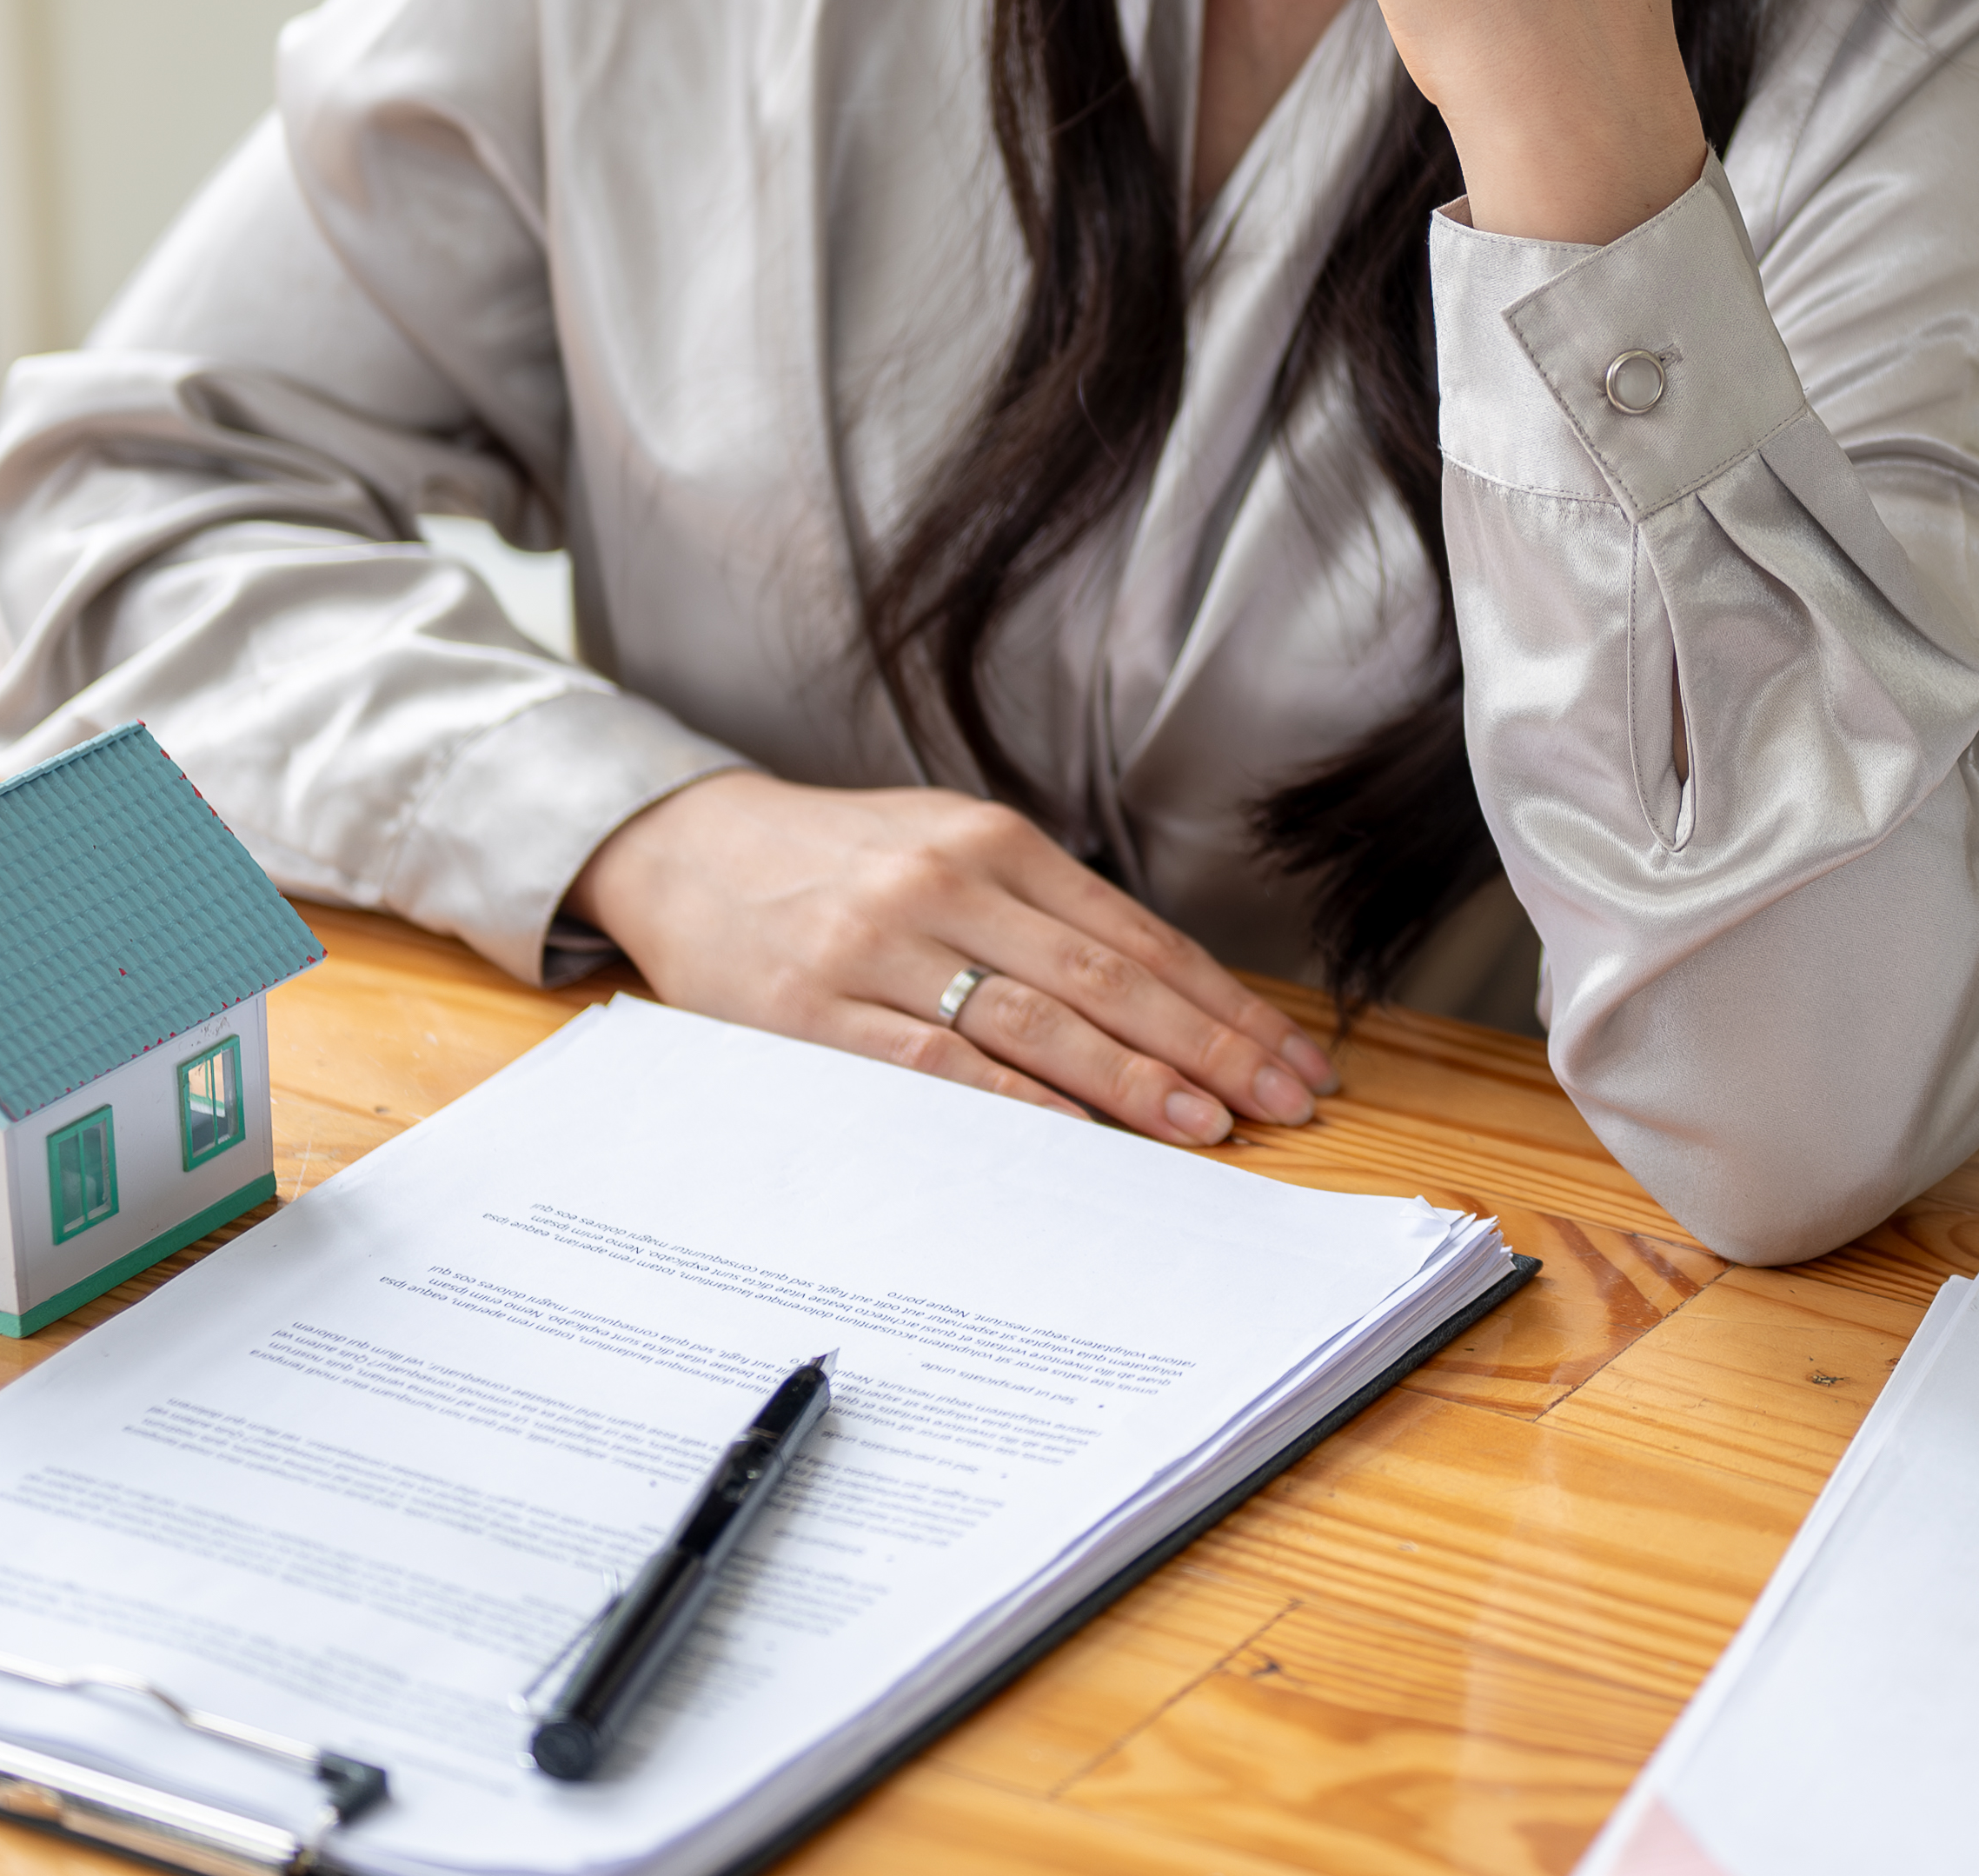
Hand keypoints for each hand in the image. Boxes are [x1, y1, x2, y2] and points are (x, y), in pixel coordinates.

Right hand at [566, 771, 1337, 1140]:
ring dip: (1130, 1082)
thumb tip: (1169, 997)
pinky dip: (1011, 1102)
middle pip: (1105, 979)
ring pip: (1032, 1022)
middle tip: (1284, 1102)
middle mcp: (946, 884)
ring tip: (1207, 1125)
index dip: (1222, 1003)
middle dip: (1207, 1048)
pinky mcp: (815, 1012)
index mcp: (994, 843)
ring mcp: (878, 948)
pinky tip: (1074, 1136)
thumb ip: (1045, 912)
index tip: (1290, 1056)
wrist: (688, 849)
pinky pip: (932, 1065)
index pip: (1137, 937)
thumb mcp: (949, 846)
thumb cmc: (844, 860)